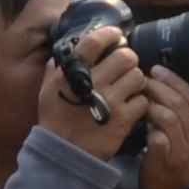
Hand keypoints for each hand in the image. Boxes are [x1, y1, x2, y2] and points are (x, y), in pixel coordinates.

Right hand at [39, 22, 151, 162]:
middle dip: (128, 59)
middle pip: (126, 56)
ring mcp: (110, 100)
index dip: (110, 34)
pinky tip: (131, 107)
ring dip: (136, 81)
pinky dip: (139, 103)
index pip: (95, 41)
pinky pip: (142, 100)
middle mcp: (93, 82)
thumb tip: (65, 51)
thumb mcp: (46, 91)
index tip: (117, 35)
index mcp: (73, 72)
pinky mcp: (123, 119)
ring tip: (129, 88)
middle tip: (125, 67)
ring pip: (138, 76)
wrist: (64, 154)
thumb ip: (56, 69)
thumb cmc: (55, 121)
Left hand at [134, 73, 188, 188]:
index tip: (157, 70)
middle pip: (179, 104)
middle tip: (141, 80)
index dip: (173, 80)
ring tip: (137, 98)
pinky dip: (146, 126)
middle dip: (157, 87)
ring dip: (149, 104)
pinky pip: (156, 137)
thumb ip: (185, 114)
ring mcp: (185, 152)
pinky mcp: (167, 162)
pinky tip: (137, 121)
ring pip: (167, 117)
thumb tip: (165, 82)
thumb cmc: (179, 160)